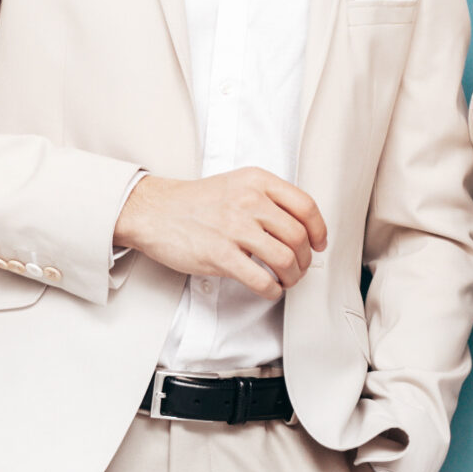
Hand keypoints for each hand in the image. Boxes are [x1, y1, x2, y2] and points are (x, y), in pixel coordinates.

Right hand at [114, 168, 328, 299]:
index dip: (319, 229)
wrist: (154, 211)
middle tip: (300, 268)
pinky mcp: (219, 255)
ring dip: (292, 277)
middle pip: (298, 236)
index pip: (305, 205)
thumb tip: (300, 225)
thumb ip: (267, 198)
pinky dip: (272, 290)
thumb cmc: (195, 202)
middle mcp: (249, 201)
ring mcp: (234, 228)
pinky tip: (269, 290)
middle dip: (306, 259)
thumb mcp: (236, 184)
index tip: (319, 243)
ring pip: (285, 259)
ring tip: (286, 281)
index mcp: (256, 181)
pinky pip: (261, 279)